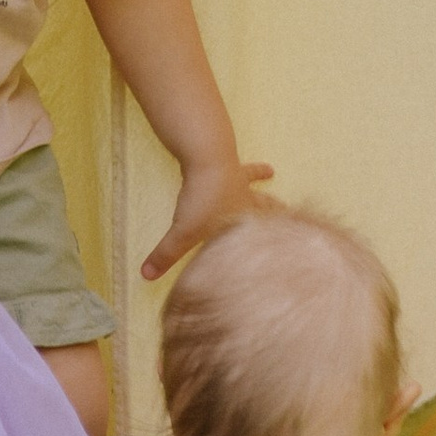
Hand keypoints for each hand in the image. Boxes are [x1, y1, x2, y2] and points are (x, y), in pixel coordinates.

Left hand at [142, 152, 274, 281]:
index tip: (277, 255)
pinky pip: (245, 168)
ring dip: (262, 183)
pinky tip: (267, 167)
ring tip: (272, 174)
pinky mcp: (231, 163)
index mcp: (239, 222)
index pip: (251, 239)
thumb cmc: (202, 200)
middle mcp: (245, 203)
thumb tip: (145, 276)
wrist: (209, 159)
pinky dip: (257, 169)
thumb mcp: (182, 233)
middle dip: (274, 214)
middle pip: (264, 210)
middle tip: (289, 213)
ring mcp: (240, 181)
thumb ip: (165, 255)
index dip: (261, 248)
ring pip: (256, 186)